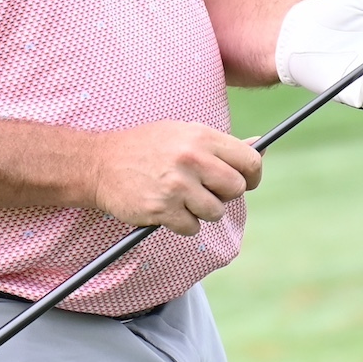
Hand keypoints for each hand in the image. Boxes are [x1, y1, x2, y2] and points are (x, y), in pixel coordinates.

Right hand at [88, 121, 263, 235]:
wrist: (100, 162)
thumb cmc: (146, 147)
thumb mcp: (183, 133)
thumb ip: (220, 145)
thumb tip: (262, 144)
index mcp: (201, 136)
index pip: (250, 161)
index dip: (251, 176)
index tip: (244, 182)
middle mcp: (192, 158)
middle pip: (236, 189)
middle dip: (224, 195)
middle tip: (204, 190)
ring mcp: (177, 185)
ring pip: (215, 212)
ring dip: (201, 211)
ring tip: (181, 198)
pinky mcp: (163, 209)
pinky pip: (192, 228)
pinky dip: (182, 224)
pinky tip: (166, 208)